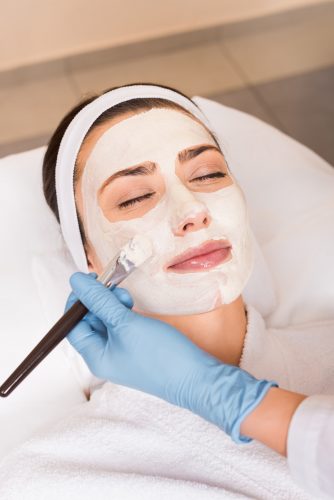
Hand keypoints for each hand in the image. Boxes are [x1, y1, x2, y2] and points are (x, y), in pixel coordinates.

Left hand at [66, 272, 277, 443]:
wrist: (196, 377)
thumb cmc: (159, 356)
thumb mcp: (125, 323)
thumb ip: (99, 302)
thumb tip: (76, 282)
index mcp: (95, 357)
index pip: (73, 327)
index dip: (77, 302)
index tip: (88, 282)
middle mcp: (105, 356)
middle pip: (90, 322)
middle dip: (99, 301)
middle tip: (113, 287)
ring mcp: (122, 352)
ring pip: (107, 321)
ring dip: (112, 304)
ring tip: (126, 297)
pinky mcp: (137, 347)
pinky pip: (122, 325)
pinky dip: (125, 312)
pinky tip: (133, 305)